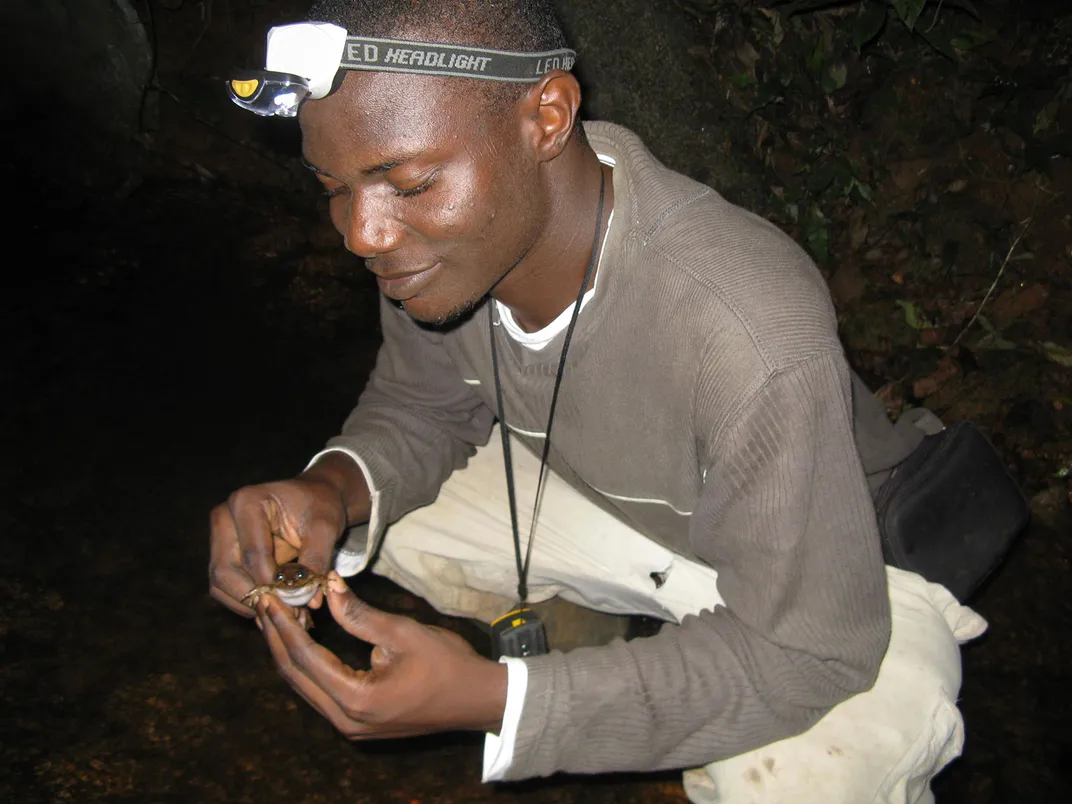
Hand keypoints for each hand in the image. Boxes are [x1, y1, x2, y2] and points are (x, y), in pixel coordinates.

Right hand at [208, 472, 347, 617]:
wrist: (312, 499)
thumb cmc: (319, 507)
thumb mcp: (325, 528)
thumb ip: (317, 560)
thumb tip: (309, 599)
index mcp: (247, 502)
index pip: (253, 554)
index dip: (272, 584)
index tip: (296, 603)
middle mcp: (224, 518)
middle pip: (226, 572)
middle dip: (257, 597)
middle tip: (288, 613)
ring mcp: (218, 537)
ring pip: (220, 584)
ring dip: (250, 604)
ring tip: (285, 612)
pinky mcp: (220, 554)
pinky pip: (223, 588)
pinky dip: (246, 602)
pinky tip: (274, 607)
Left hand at [257, 572, 507, 736]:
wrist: (479, 700)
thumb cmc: (448, 664)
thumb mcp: (403, 632)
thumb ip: (360, 614)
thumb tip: (329, 584)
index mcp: (356, 700)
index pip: (305, 658)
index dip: (283, 625)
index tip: (268, 598)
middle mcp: (346, 721)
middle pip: (296, 676)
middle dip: (277, 638)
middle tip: (262, 603)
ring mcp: (351, 726)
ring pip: (304, 686)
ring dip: (289, 651)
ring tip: (275, 616)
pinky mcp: (358, 722)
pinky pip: (320, 691)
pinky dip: (308, 664)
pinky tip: (303, 638)